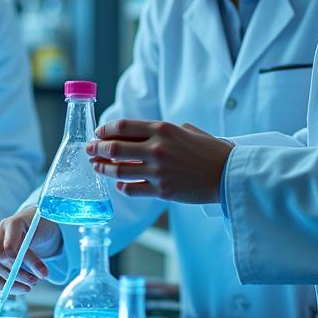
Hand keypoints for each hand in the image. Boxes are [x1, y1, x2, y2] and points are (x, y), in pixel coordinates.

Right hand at [0, 207, 62, 295]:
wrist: (32, 227)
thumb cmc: (36, 229)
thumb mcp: (42, 236)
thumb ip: (37, 257)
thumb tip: (42, 275)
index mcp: (10, 225)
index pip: (8, 247)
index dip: (20, 263)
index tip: (39, 274)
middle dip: (17, 275)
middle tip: (35, 281)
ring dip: (7, 284)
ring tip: (27, 288)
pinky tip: (11, 291)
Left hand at [87, 119, 232, 203]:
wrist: (228, 174)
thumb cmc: (210, 151)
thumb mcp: (186, 130)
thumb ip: (162, 131)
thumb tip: (138, 133)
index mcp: (163, 130)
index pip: (123, 127)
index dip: (105, 130)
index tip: (97, 133)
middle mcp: (157, 149)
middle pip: (114, 148)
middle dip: (96, 149)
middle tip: (88, 150)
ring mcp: (158, 171)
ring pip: (118, 170)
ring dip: (103, 168)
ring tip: (96, 166)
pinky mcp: (161, 191)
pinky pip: (132, 188)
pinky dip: (121, 186)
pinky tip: (119, 183)